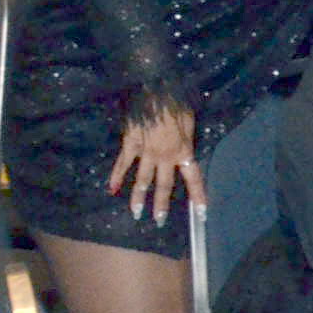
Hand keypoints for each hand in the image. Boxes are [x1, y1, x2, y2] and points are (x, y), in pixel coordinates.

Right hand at [108, 98, 202, 226]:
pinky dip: (115, 177)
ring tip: (136, 214)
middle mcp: (165, 157)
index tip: (202, 213)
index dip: (199, 196)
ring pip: (142, 180)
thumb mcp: (190, 123)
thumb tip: (184, 153)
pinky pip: (122, 164)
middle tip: (159, 221)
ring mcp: (145, 152)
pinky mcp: (129, 145)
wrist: (154, 90)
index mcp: (184, 151)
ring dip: (138, 198)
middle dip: (162, 205)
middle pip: (164, 185)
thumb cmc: (176, 104)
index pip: (193, 179)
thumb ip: (187, 141)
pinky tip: (111, 190)